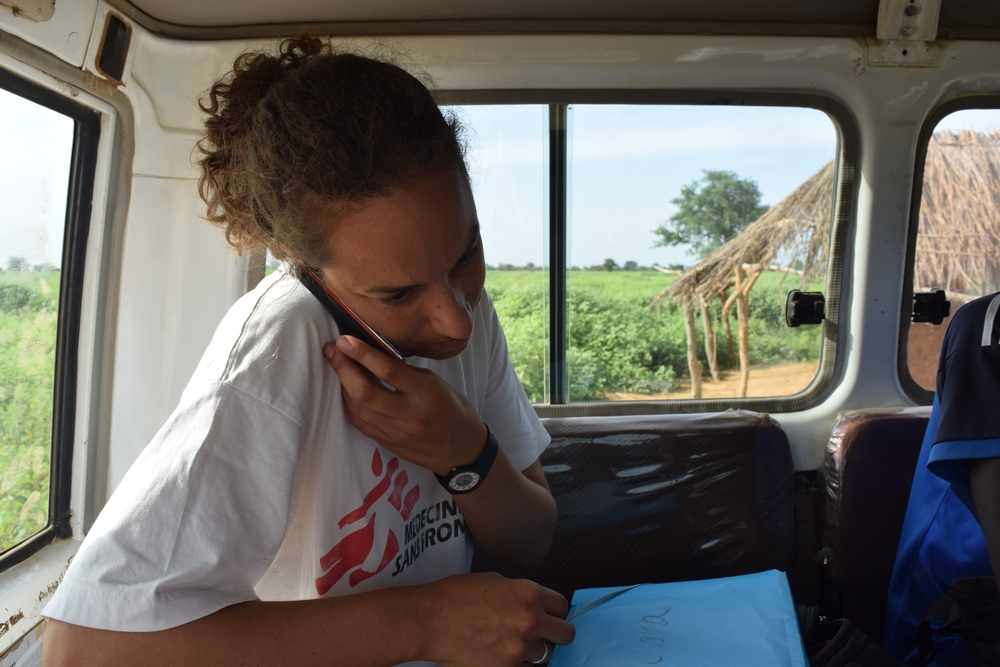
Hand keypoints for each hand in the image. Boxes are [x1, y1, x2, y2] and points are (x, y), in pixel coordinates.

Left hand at [324, 336, 487, 475]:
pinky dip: (350, 404)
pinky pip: (360, 423)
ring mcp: (396, 432)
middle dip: (343, 368)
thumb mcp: (436, 383)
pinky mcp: (387, 444)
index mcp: (426, 393)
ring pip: (358, 408)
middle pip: (365, 392)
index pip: (388, 370)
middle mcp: (409, 414)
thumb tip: (373, 354)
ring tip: (337, 366)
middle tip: (332, 350)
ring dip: (342, 385)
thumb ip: (406, 372)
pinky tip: (347, 390)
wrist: (462, 450)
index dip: (362, 353)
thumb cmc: (453, 409)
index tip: (344, 340)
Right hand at [418, 573, 575, 666]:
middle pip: (566, 634)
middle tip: (541, 633)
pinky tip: (502, 655)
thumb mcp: (494, 581)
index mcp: (529, 594)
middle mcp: (530, 621)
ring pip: (545, 656)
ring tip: (513, 644)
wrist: (429, 620)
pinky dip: (517, 664)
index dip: (554, 610)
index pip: (562, 605)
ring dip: (534, 651)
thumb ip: (520, 594)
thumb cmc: (456, 595)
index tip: (548, 614)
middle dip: (555, 633)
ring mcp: (519, 649)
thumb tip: (534, 605)